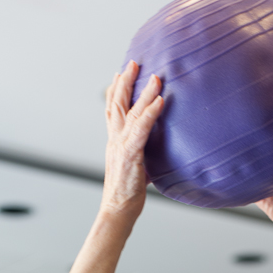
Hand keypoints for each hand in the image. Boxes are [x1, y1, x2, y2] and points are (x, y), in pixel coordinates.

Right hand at [100, 61, 163, 223]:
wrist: (117, 210)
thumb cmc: (128, 195)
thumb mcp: (136, 170)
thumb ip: (143, 157)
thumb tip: (158, 156)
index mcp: (115, 143)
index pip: (112, 111)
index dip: (115, 91)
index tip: (119, 74)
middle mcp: (115, 140)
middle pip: (118, 103)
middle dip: (126, 82)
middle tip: (134, 62)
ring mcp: (121, 145)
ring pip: (130, 112)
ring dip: (143, 92)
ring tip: (155, 76)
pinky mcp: (131, 154)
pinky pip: (141, 129)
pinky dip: (150, 113)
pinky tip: (160, 100)